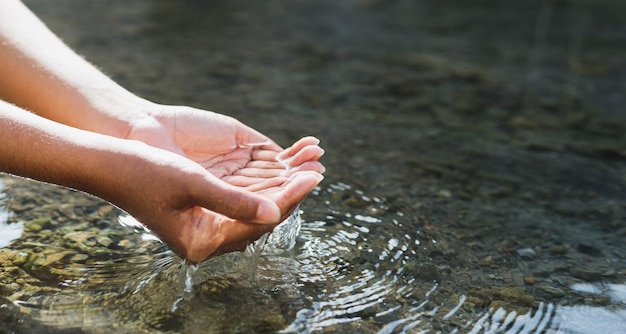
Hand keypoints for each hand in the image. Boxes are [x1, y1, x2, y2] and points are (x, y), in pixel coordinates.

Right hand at [121, 104, 324, 261]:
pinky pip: (246, 191)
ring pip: (258, 202)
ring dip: (284, 182)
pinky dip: (266, 176)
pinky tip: (286, 159)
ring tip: (311, 162)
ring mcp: (210, 218)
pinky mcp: (210, 201)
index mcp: (203, 243)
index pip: (258, 223)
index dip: (288, 199)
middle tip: (318, 171)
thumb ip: (234, 201)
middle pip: (263, 215)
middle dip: (292, 191)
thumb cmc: (145, 172)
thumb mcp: (192, 184)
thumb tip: (276, 213)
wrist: (111, 161)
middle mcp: (210, 235)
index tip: (312, 178)